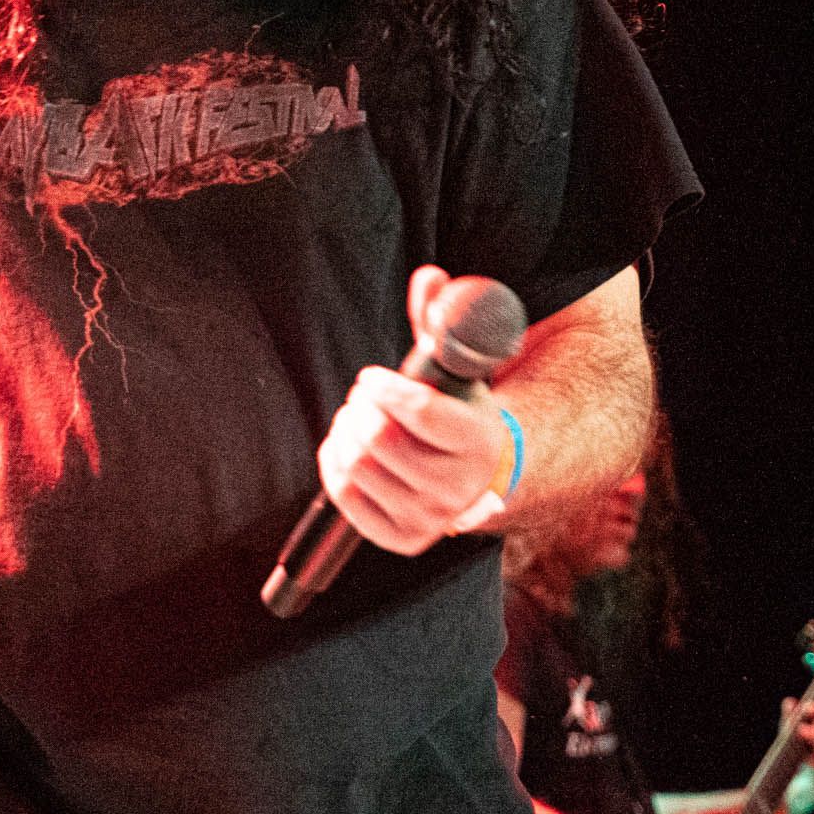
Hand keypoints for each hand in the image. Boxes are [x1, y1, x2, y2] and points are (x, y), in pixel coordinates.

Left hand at [316, 266, 513, 555]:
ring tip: (357, 416)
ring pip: (357, 464)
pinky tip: (344, 444)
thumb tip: (430, 276)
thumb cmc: (457, 408)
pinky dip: (333, 462)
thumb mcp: (454, 366)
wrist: (476, 471)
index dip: (384, 388)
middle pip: (380, 437)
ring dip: (345, 429)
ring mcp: (431, 518)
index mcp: (480, 441)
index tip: (373, 377)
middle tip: (365, 394)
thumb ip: (439, 320)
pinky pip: (344, 495)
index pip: (420, 412)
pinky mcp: (402, 537)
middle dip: (361, 406)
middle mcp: (460, 488)